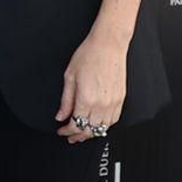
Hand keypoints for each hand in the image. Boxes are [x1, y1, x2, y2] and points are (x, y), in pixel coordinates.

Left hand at [57, 26, 127, 143]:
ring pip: (103, 128)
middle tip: (70, 136)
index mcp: (86, 99)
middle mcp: (101, 104)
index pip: (76, 124)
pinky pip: (114, 120)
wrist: (108, 45)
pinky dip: (105, 126)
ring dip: (92, 133)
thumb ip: (65, 100)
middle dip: (78, 136)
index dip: (67, 131)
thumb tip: (60, 115)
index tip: (62, 130)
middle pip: (89, 130)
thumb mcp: (69, 77)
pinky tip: (98, 123)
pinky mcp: (121, 99)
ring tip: (83, 132)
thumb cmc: (89, 55)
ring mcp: (113, 102)